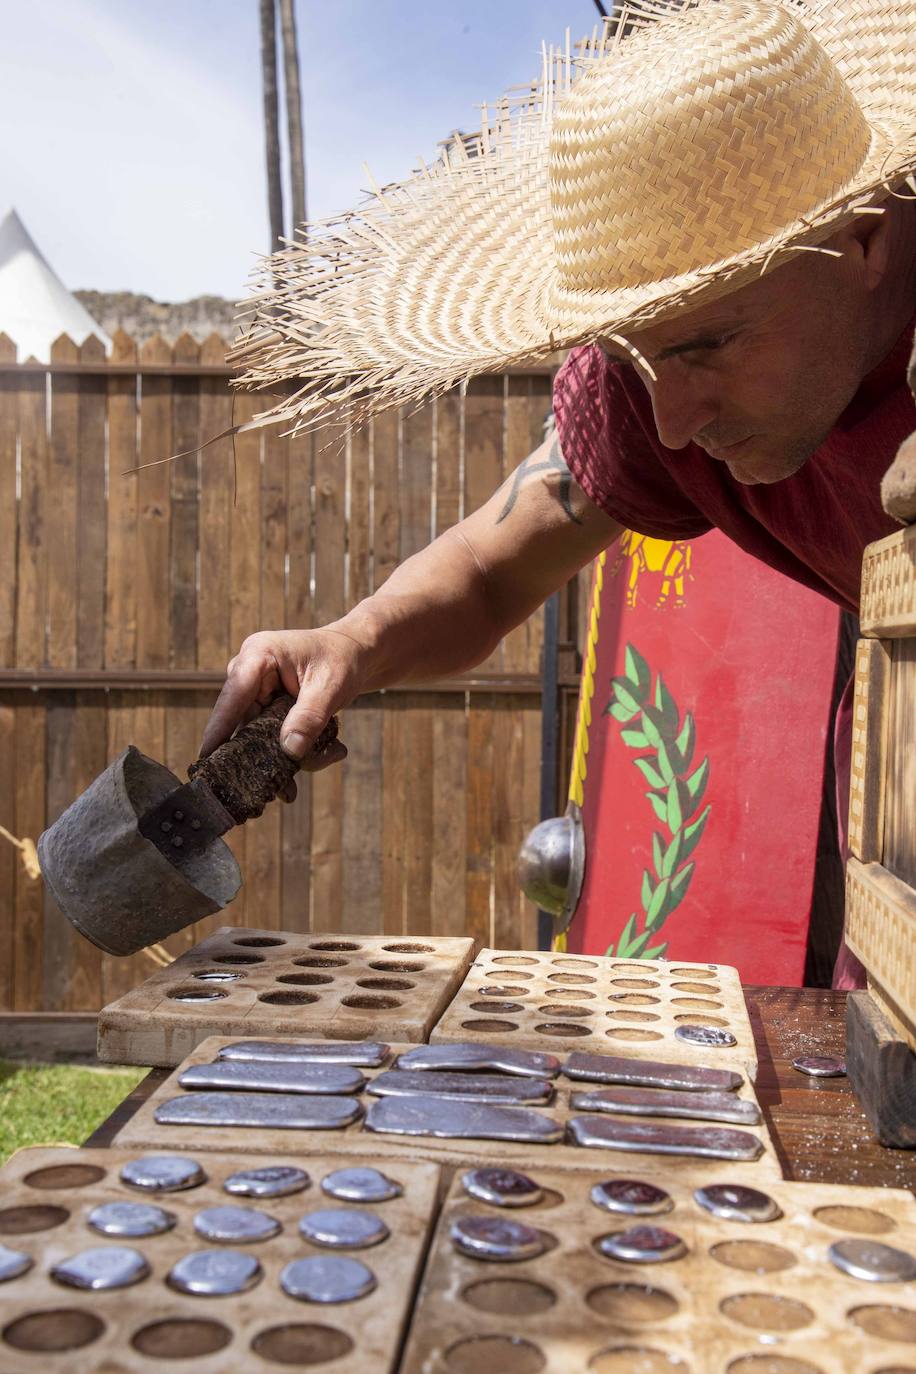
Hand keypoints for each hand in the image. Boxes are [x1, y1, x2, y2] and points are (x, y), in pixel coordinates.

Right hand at [200, 627, 362, 785]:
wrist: (353, 654)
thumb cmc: (340, 659)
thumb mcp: (330, 687)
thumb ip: (309, 717)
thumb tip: (290, 750)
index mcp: (258, 655)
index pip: (233, 696)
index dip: (219, 727)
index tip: (206, 756)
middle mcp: (249, 674)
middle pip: (245, 723)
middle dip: (269, 753)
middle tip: (289, 787)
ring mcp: (255, 692)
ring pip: (259, 736)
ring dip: (290, 754)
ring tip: (330, 753)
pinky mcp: (265, 708)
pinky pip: (272, 737)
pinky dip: (297, 748)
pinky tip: (328, 751)